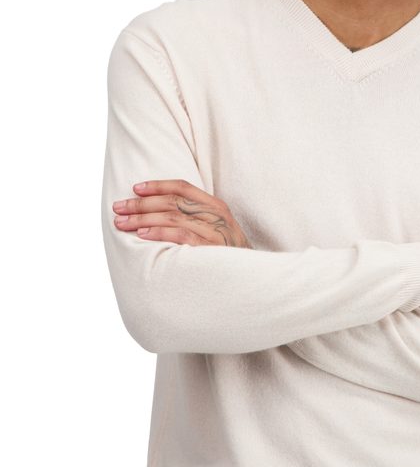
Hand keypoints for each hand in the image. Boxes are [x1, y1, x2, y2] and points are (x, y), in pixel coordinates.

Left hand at [111, 179, 251, 247]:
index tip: (134, 188)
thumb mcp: (216, 232)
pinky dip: (159, 233)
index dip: (157, 185)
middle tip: (118, 208)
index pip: (183, 187)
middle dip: (141, 204)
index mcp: (216, 207)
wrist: (253, 281)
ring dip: (143, 218)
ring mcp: (216, 232)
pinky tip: (142, 235)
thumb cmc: (227, 258)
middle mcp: (217, 216)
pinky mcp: (212, 250)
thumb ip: (195, 220)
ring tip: (122, 223)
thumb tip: (157, 214)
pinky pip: (181, 236)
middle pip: (172, 202)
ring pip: (173, 216)